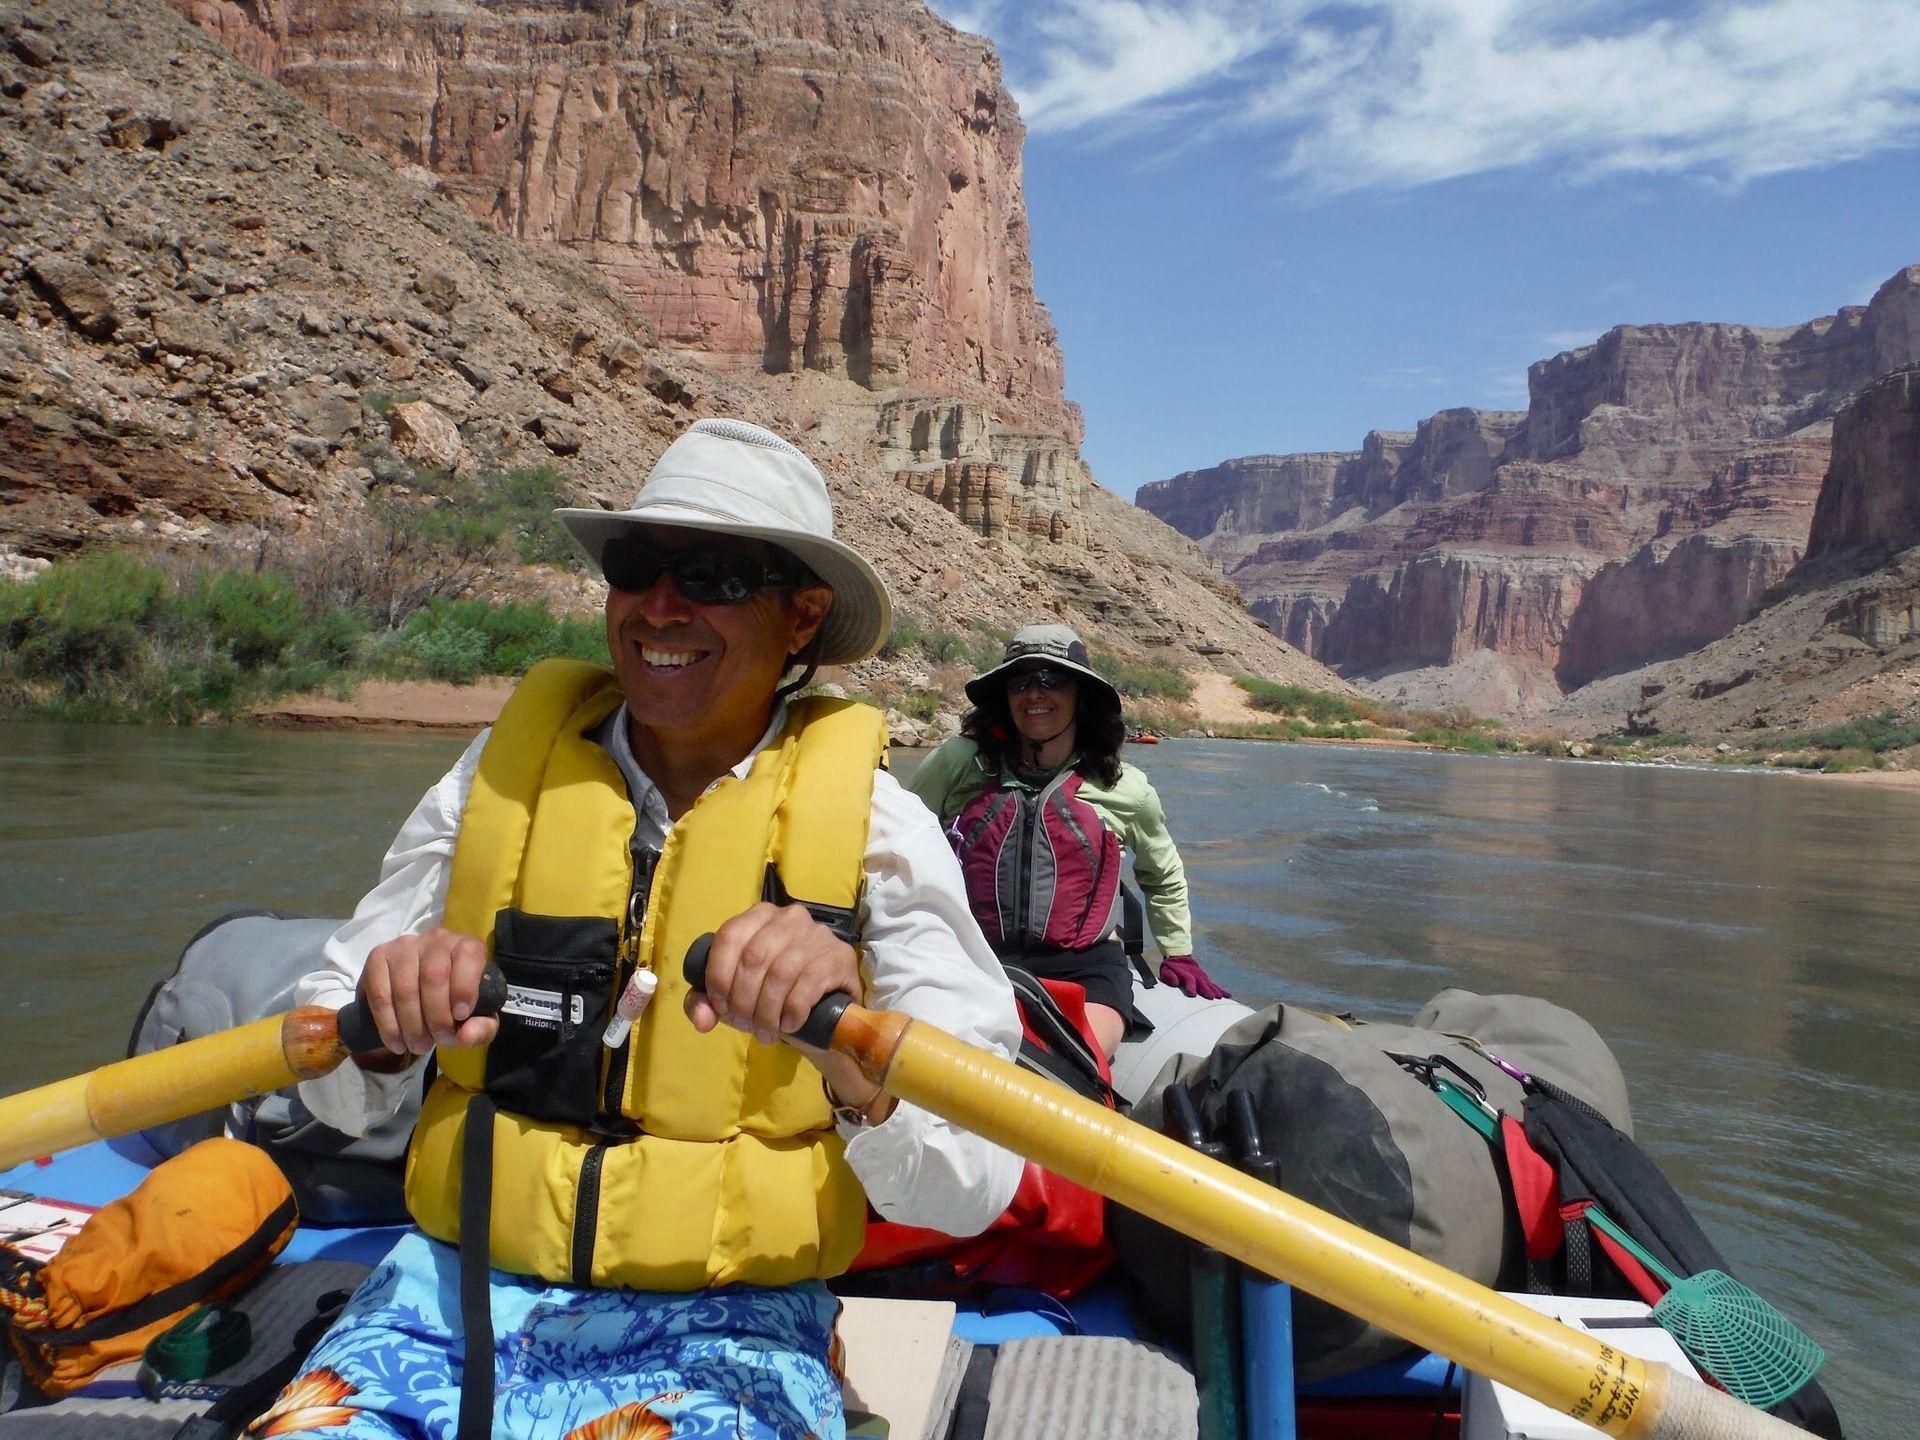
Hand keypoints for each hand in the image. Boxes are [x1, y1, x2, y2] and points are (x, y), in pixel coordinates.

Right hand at [355, 928, 498, 1058]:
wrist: (420, 999)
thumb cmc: (455, 1004)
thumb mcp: (477, 1018)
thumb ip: (482, 1028)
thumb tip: (466, 1035)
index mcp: (467, 946)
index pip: (469, 955)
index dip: (464, 988)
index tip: (460, 1016)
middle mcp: (436, 939)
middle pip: (433, 975)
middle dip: (436, 1017)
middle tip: (438, 1040)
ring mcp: (404, 945)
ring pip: (405, 987)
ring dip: (411, 1025)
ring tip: (418, 1046)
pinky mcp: (378, 957)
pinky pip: (380, 993)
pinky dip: (388, 1024)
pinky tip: (396, 1041)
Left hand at [687, 903, 894, 1124]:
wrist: (825, 1010)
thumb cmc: (772, 995)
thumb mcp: (734, 997)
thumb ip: (707, 1003)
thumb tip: (703, 1020)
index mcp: (759, 916)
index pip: (729, 936)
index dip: (719, 975)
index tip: (720, 1006)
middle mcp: (789, 917)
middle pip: (754, 958)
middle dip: (743, 1000)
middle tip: (745, 1026)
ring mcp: (817, 934)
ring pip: (780, 973)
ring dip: (767, 1011)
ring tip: (765, 1033)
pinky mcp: (839, 956)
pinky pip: (808, 983)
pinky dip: (792, 1011)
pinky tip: (789, 1025)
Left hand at [1159, 954, 1230, 999]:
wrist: (1179, 955)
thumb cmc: (1171, 967)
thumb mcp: (1166, 970)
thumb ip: (1170, 976)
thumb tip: (1174, 982)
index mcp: (1184, 972)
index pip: (1188, 979)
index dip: (1190, 986)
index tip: (1192, 994)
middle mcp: (1195, 974)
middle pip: (1202, 982)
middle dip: (1206, 990)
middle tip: (1212, 998)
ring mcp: (1202, 976)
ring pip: (1209, 983)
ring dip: (1215, 990)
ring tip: (1221, 997)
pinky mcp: (1206, 978)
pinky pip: (1214, 984)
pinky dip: (1221, 989)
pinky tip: (1228, 995)